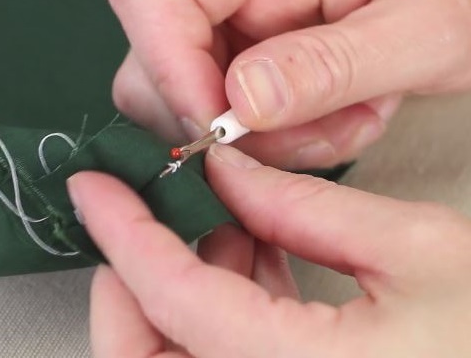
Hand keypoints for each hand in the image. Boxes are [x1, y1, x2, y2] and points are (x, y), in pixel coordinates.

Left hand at [68, 144, 470, 356]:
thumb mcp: (415, 249)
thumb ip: (304, 207)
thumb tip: (227, 172)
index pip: (175, 298)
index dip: (125, 233)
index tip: (94, 189)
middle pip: (143, 356)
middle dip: (129, 281)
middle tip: (146, 217)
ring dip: (176, 288)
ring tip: (217, 224)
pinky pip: (214, 356)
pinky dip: (213, 307)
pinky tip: (247, 255)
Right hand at [107, 0, 470, 168]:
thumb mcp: (424, 20)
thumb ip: (335, 62)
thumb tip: (242, 103)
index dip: (167, 68)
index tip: (222, 129)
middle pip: (153, 65)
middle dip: (226, 125)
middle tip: (308, 135)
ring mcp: (234, 28)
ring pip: (192, 108)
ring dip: (268, 140)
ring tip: (348, 120)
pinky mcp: (246, 61)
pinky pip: (231, 123)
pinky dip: (283, 141)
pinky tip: (340, 118)